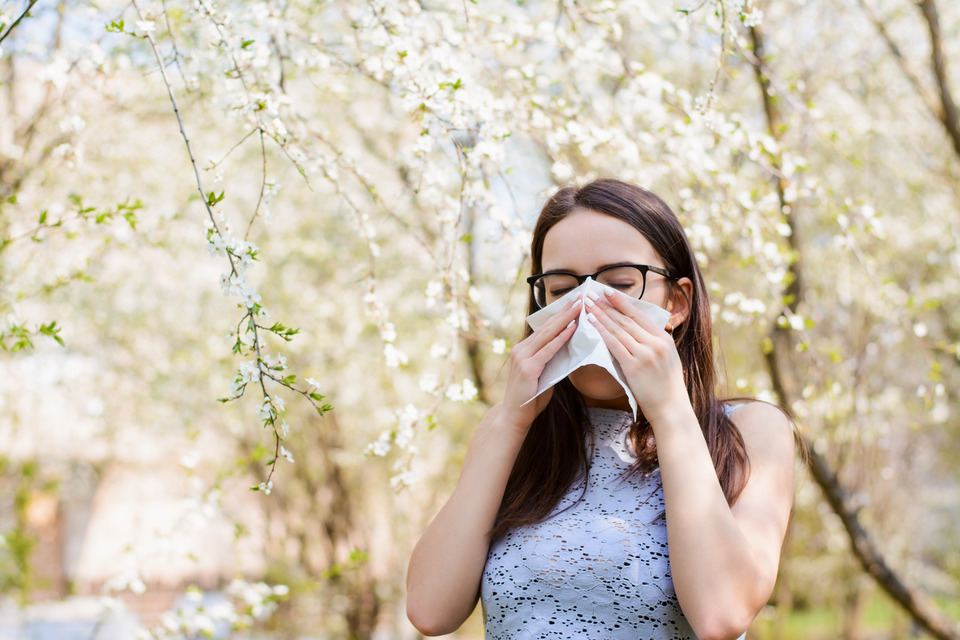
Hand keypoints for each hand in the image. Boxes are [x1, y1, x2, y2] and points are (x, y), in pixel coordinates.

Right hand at [497, 296, 582, 433]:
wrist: (514, 416)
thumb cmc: (531, 397)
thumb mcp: (544, 375)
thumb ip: (553, 361)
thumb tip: (572, 349)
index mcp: (524, 349)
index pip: (545, 328)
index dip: (559, 315)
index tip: (573, 303)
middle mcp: (521, 349)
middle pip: (547, 326)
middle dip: (564, 311)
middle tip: (580, 298)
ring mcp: (523, 357)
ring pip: (548, 334)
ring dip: (565, 319)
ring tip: (579, 307)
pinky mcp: (528, 368)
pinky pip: (548, 350)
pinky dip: (562, 338)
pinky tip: (572, 328)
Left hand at [584, 290, 689, 424]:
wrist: (671, 407)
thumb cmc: (666, 385)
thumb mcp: (667, 357)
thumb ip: (654, 341)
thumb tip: (637, 329)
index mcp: (663, 338)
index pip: (638, 314)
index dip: (621, 302)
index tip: (608, 292)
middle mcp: (655, 343)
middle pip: (626, 319)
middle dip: (607, 305)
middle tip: (592, 294)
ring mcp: (645, 354)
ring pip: (618, 329)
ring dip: (601, 315)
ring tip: (588, 305)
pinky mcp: (634, 366)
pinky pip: (614, 345)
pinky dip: (602, 332)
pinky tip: (592, 324)